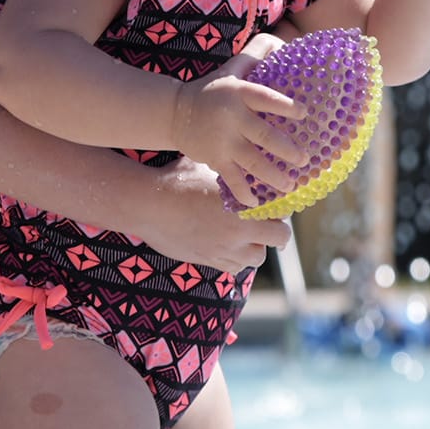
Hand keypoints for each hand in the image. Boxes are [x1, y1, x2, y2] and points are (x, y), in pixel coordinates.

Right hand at [139, 157, 292, 272]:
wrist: (147, 205)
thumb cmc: (177, 181)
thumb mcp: (210, 168)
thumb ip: (231, 172)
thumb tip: (244, 160)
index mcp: (242, 210)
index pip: (280, 216)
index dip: (282, 210)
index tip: (277, 205)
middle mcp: (237, 235)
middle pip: (277, 240)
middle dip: (276, 232)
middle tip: (268, 223)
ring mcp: (222, 252)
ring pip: (256, 258)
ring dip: (256, 247)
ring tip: (247, 235)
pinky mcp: (206, 261)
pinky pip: (233, 268)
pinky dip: (236, 259)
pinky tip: (228, 245)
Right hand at [171, 68, 309, 207]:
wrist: (176, 111)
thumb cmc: (213, 88)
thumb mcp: (232, 67)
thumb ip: (256, 55)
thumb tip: (285, 42)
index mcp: (238, 92)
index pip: (265, 98)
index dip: (285, 105)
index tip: (304, 114)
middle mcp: (232, 116)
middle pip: (264, 135)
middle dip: (287, 150)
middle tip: (305, 160)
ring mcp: (222, 140)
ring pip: (252, 161)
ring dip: (273, 175)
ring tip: (290, 185)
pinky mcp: (214, 157)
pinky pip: (231, 178)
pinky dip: (244, 191)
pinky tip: (256, 203)